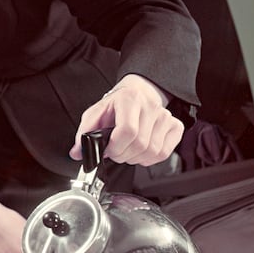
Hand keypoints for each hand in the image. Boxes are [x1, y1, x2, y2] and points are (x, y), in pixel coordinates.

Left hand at [69, 73, 183, 166]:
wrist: (136, 94)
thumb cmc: (116, 105)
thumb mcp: (95, 113)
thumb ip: (84, 133)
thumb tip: (78, 152)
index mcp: (130, 100)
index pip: (128, 130)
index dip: (116, 147)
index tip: (108, 150)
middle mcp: (150, 107)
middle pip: (140, 144)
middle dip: (123, 155)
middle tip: (115, 152)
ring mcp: (165, 116)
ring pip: (152, 151)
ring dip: (135, 158)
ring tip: (126, 150)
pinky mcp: (175, 126)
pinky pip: (164, 153)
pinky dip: (150, 158)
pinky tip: (140, 151)